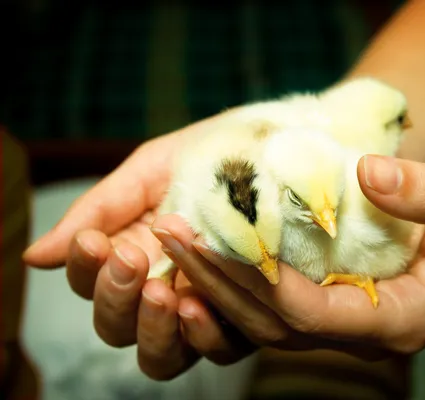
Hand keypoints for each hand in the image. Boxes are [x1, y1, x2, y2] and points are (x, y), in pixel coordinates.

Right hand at [22, 115, 251, 378]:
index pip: (92, 283)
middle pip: (117, 326)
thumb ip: (100, 212)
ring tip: (163, 292)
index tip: (95, 241)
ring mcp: (199, 310)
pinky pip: (216, 351)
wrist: (273, 151)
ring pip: (159, 354)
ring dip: (152, 328)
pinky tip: (200, 304)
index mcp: (133, 255)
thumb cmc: (209, 156)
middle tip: (131, 260)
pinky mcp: (242, 320)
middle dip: (116, 296)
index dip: (86, 269)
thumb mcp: (151, 172)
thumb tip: (36, 258)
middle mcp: (160, 291)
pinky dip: (202, 336)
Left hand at [150, 155, 424, 358]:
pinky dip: (236, 280)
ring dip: (216, 282)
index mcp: (397, 322)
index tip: (216, 238)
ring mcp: (347, 323)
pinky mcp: (336, 304)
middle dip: (218, 281)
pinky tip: (204, 248)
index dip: (262, 281)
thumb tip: (371, 172)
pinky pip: (274, 303)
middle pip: (274, 322)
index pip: (312, 315)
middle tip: (170, 231)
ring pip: (265, 320)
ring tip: (172, 237)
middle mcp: (364, 334)